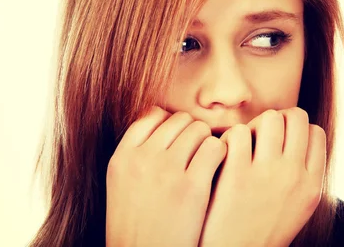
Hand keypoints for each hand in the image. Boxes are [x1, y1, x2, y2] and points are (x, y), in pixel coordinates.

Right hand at [105, 106, 226, 246]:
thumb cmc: (138, 227)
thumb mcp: (122, 185)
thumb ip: (137, 154)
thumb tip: (164, 121)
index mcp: (121, 158)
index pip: (152, 115)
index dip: (170, 125)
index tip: (178, 141)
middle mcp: (141, 159)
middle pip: (179, 120)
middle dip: (191, 132)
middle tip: (196, 153)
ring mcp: (166, 171)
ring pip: (199, 129)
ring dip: (207, 142)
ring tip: (207, 162)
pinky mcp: (192, 187)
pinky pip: (215, 148)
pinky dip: (222, 154)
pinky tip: (218, 170)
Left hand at [199, 108, 325, 246]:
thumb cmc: (262, 230)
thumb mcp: (297, 207)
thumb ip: (303, 174)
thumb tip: (302, 137)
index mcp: (312, 185)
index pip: (315, 132)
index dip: (296, 130)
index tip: (281, 140)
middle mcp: (294, 176)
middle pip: (296, 117)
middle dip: (278, 120)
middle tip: (261, 136)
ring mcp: (266, 174)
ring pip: (270, 117)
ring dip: (255, 125)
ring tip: (244, 142)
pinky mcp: (236, 175)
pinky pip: (239, 132)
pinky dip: (229, 138)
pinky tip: (224, 153)